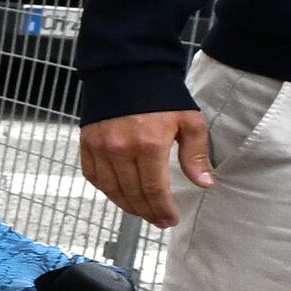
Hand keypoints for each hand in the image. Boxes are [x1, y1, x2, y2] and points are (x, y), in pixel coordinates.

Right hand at [77, 107, 212, 233]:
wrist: (127, 70)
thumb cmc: (162, 95)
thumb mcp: (189, 121)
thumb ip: (195, 154)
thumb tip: (204, 183)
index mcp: (150, 146)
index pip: (155, 190)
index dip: (163, 209)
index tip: (171, 219)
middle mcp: (121, 151)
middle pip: (133, 194)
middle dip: (148, 212)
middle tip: (159, 220)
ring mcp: (101, 148)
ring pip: (112, 190)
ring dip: (127, 205)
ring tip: (142, 211)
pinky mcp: (87, 144)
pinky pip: (94, 177)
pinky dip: (106, 190)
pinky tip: (119, 194)